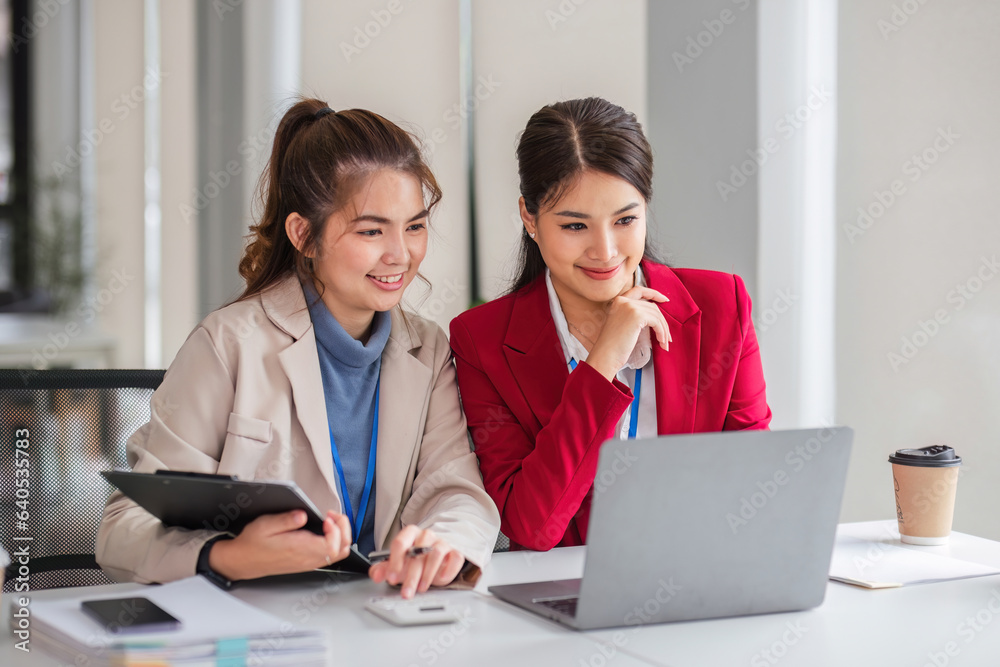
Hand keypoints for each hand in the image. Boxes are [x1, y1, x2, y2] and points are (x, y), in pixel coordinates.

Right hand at [208, 509, 351, 580]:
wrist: (243, 561)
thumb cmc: (253, 543)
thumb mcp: (266, 524)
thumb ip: (286, 520)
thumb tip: (303, 515)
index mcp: (299, 549)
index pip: (333, 545)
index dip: (336, 529)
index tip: (327, 516)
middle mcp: (307, 559)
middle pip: (342, 550)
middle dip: (344, 530)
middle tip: (333, 516)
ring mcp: (308, 562)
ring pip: (338, 554)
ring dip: (340, 536)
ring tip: (330, 521)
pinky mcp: (307, 562)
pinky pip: (329, 555)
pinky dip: (334, 541)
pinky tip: (325, 530)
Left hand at [368, 526, 464, 598]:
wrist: (436, 557)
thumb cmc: (415, 559)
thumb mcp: (399, 563)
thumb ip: (384, 568)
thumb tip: (375, 575)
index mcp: (410, 534)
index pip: (400, 542)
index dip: (395, 562)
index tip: (391, 578)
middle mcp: (426, 535)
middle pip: (418, 551)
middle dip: (411, 576)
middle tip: (406, 592)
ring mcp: (442, 542)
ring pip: (436, 553)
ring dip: (428, 574)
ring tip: (421, 588)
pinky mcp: (455, 551)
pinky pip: (456, 558)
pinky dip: (449, 569)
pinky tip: (442, 579)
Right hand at [586, 286, 671, 381]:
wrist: (606, 356)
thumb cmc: (613, 346)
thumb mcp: (622, 324)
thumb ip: (634, 315)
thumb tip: (656, 316)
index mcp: (618, 301)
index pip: (639, 290)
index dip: (653, 293)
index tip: (665, 300)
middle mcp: (623, 301)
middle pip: (651, 306)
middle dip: (662, 321)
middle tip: (667, 336)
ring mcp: (630, 307)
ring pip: (656, 315)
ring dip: (663, 330)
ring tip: (664, 342)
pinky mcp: (637, 316)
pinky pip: (656, 322)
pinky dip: (662, 332)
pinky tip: (661, 342)